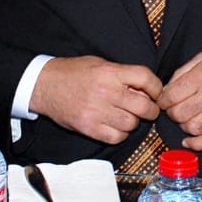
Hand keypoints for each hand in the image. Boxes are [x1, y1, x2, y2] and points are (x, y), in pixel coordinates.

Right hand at [31, 56, 161, 143]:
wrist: (45, 85)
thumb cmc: (73, 72)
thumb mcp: (100, 63)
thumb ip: (122, 75)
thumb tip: (146, 89)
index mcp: (110, 72)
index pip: (146, 78)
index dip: (157, 87)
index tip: (156, 92)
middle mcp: (105, 92)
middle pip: (143, 106)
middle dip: (150, 110)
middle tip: (147, 109)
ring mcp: (96, 112)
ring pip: (131, 124)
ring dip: (134, 122)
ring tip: (127, 116)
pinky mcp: (89, 128)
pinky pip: (116, 137)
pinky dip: (120, 134)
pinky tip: (115, 126)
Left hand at [161, 37, 201, 150]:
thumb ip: (184, 71)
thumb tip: (167, 88)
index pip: (172, 95)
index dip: (162, 99)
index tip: (163, 99)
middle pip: (179, 114)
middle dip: (171, 112)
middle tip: (174, 107)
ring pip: (192, 128)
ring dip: (184, 125)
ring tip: (186, 117)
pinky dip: (198, 144)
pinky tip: (189, 140)